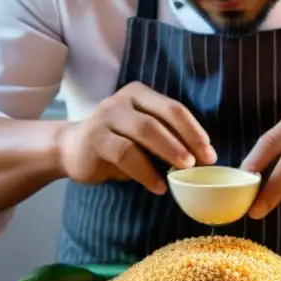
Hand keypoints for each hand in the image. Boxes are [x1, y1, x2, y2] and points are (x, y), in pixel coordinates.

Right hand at [57, 82, 216, 194]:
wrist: (71, 149)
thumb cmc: (116, 143)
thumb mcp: (142, 137)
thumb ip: (166, 140)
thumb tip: (201, 159)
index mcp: (140, 94)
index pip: (174, 109)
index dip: (194, 131)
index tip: (209, 154)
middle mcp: (123, 100)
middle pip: (161, 118)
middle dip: (185, 141)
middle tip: (199, 164)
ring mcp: (106, 116)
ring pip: (144, 132)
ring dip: (168, 152)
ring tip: (183, 172)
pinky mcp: (95, 138)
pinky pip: (126, 153)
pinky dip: (145, 172)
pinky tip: (158, 186)